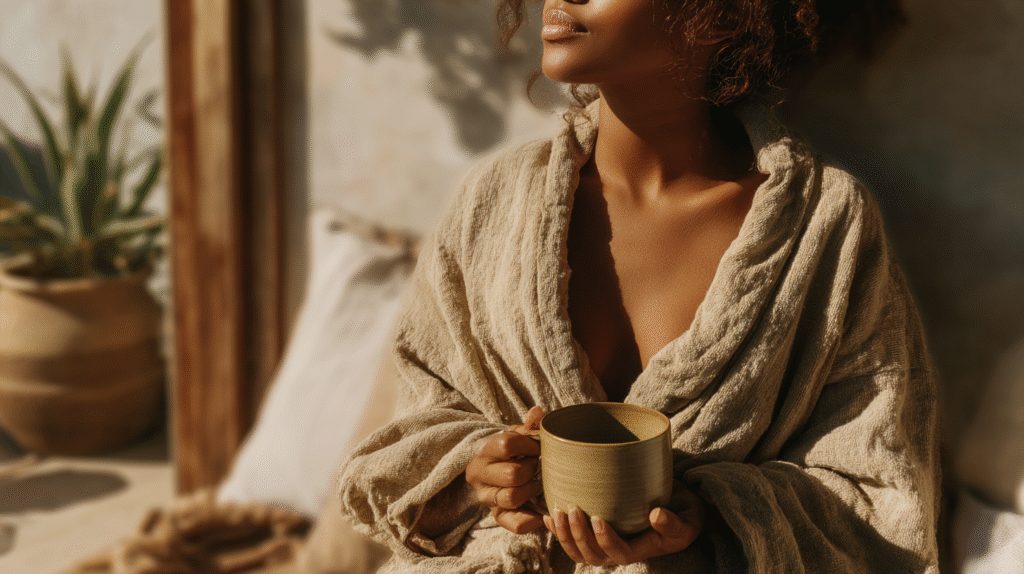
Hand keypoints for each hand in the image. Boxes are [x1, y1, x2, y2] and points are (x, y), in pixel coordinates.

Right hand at [466, 407, 545, 533]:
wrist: (491, 469)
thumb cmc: (508, 451)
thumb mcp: (515, 435)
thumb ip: (528, 425)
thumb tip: (537, 412)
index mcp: (483, 450)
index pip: (506, 444)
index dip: (528, 446)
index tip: (536, 448)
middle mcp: (479, 474)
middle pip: (512, 474)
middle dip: (531, 469)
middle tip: (537, 466)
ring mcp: (486, 497)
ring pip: (512, 497)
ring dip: (531, 490)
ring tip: (537, 483)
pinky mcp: (496, 516)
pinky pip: (515, 523)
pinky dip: (532, 519)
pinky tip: (541, 510)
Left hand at [542, 486, 704, 565]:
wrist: (677, 506)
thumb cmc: (683, 514)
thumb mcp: (688, 519)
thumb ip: (675, 522)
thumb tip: (656, 515)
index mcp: (640, 549)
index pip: (618, 554)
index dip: (605, 540)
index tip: (598, 518)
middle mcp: (618, 549)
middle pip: (592, 555)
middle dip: (579, 536)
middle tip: (572, 510)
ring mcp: (604, 543)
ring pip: (578, 551)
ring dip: (564, 535)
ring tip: (557, 512)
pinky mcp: (595, 531)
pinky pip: (572, 538)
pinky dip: (557, 529)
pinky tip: (547, 514)